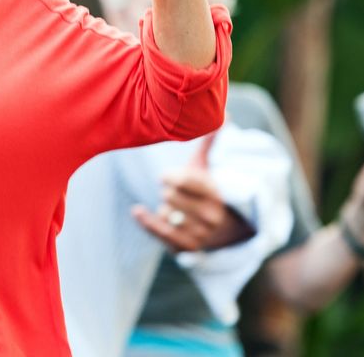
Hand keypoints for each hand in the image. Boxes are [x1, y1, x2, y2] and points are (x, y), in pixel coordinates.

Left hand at [131, 134, 253, 251]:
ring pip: (166, 213)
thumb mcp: (206, 168)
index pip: (184, 181)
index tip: (166, 176)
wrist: (217, 228)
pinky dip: (147, 221)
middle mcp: (211, 215)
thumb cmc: (203, 191)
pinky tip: (136, 211)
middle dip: (167, 192)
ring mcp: (201, 234)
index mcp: (216, 193)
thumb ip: (209, 143)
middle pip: (170, 196)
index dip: (170, 176)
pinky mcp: (187, 248)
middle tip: (172, 193)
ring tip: (175, 208)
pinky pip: (161, 233)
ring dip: (164, 208)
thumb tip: (226, 114)